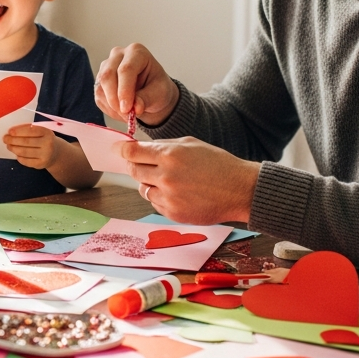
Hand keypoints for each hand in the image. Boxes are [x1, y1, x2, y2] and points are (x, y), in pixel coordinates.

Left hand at [3, 124, 59, 169]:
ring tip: (9, 146)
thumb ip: (29, 130)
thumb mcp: (41, 132)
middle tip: (5, 139)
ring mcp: (45, 155)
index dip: (18, 131)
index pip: (30, 131)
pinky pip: (26, 161)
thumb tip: (12, 132)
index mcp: (47, 132)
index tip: (10, 131)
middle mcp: (47, 144)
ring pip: (24, 152)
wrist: (56, 153)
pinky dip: (19, 157)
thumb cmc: (44, 139)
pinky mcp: (41, 164)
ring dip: (14, 148)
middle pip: (26, 142)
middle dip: (13, 140)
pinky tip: (16, 154)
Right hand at [95, 43, 179, 125]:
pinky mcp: (99, 81)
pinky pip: (99, 97)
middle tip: (127, 115)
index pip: (125, 69)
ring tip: (128, 116)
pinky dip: (110, 109)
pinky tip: (122, 112)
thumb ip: (146, 99)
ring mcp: (106, 67)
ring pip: (101, 87)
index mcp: (136, 52)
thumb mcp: (159, 93)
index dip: (124, 90)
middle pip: (108, 76)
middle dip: (115, 100)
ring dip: (113, 107)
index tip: (127, 109)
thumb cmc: (157, 88)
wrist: (151, 92)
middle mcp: (118, 55)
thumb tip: (134, 108)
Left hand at [121, 136, 258, 223]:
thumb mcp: (191, 144)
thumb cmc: (218, 164)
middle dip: (135, 166)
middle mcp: (166, 176)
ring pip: (142, 188)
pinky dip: (161, 197)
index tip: (118, 150)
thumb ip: (163, 145)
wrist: (240, 190)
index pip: (132, 152)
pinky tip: (178, 192)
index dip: (122, 150)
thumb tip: (139, 147)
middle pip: (133, 170)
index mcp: (170, 154)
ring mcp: (169, 196)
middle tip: (143, 164)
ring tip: (168, 179)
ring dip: (149, 183)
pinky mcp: (173, 213)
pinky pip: (155, 203)